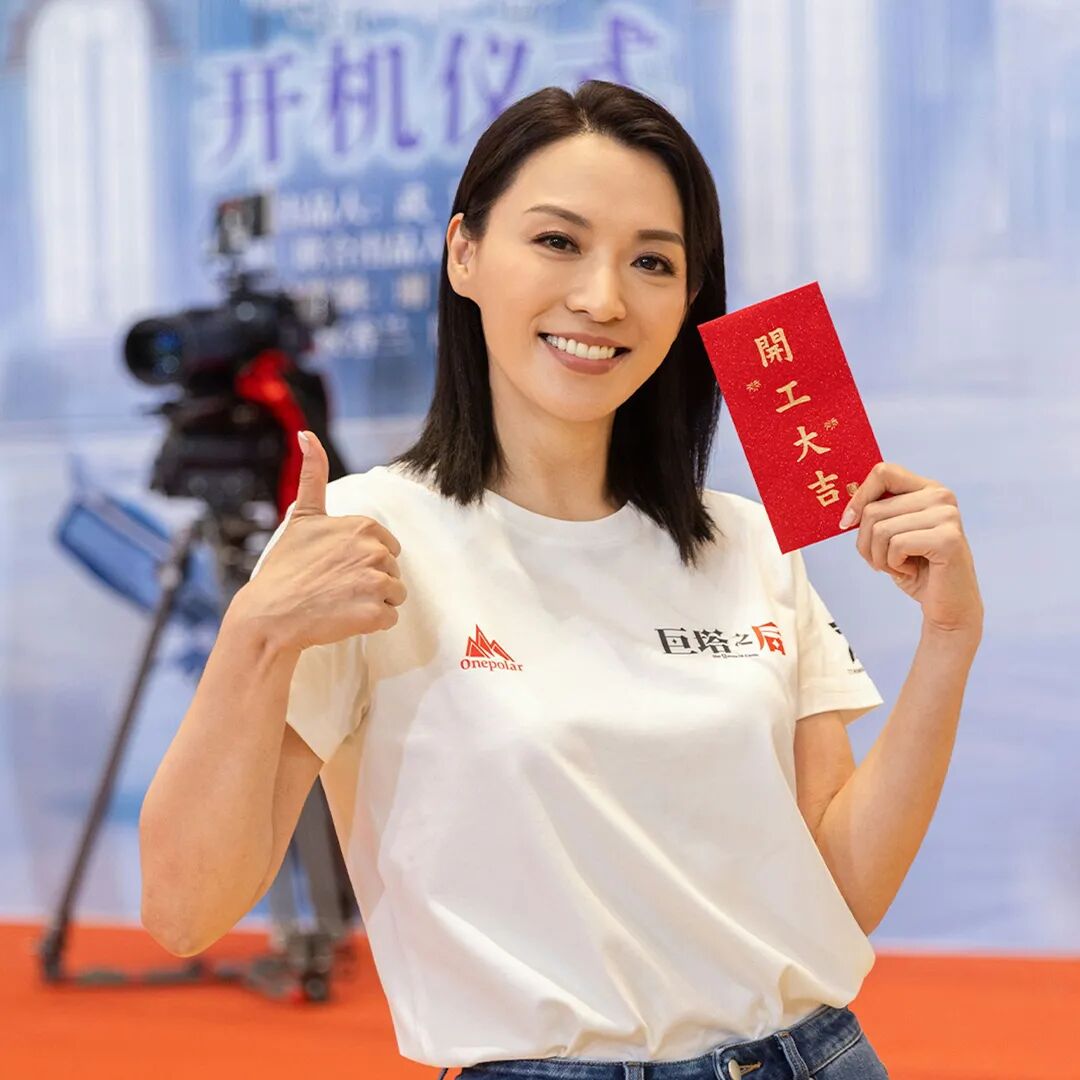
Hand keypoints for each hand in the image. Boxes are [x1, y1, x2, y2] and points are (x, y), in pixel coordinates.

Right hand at [229, 430, 406, 651]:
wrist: (269, 614)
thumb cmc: (286, 567)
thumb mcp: (302, 516)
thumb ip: (313, 475)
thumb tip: (306, 434)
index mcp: (362, 526)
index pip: (386, 546)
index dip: (364, 559)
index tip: (338, 565)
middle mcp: (374, 551)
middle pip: (392, 569)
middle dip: (370, 579)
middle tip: (336, 586)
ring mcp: (375, 582)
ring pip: (395, 593)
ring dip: (373, 601)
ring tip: (341, 602)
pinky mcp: (375, 612)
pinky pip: (390, 617)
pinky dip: (371, 622)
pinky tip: (344, 617)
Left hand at [839, 461, 983, 637]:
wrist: (948, 606)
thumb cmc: (917, 569)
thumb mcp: (890, 535)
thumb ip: (875, 513)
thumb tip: (846, 506)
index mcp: (927, 489)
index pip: (883, 472)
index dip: (859, 497)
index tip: (846, 522)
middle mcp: (941, 496)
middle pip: (873, 509)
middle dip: (865, 542)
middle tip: (881, 560)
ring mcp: (947, 515)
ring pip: (880, 529)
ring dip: (879, 556)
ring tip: (898, 565)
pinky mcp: (947, 538)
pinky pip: (895, 545)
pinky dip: (893, 564)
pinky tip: (911, 570)